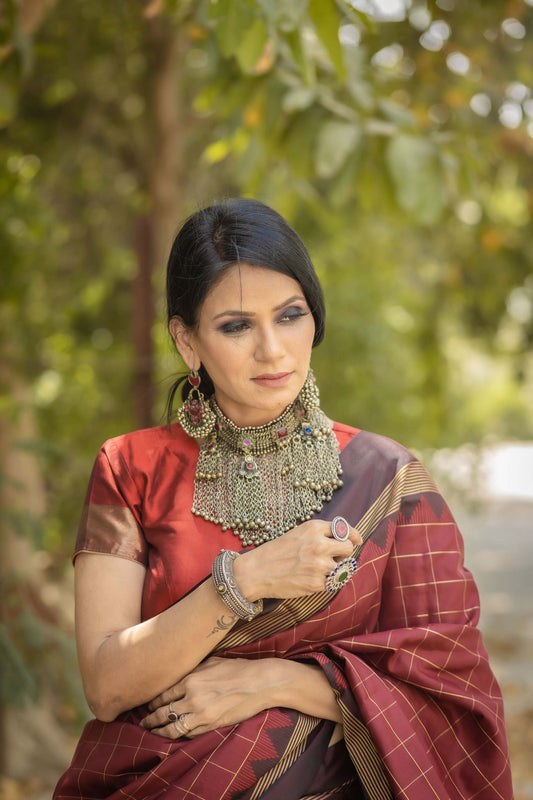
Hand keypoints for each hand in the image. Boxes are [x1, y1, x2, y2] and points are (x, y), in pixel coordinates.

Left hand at [139, 656, 276, 738]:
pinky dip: (179, 736)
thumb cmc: (237, 669)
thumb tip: (178, 675)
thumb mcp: (211, 662)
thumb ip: (193, 671)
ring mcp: (202, 714)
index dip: (152, 702)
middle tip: (143, 721)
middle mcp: (193, 697)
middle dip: (150, 718)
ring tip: (153, 732)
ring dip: (159, 731)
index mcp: (191, 679)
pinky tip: (174, 735)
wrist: (259, 682)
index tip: (148, 705)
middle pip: (164, 712)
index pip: (163, 694)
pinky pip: (189, 734)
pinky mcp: (212, 725)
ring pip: (172, 728)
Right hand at [234, 518, 361, 601]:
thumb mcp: (297, 533)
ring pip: (341, 568)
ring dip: (334, 569)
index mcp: (314, 528)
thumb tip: (343, 539)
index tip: (357, 540)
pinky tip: (309, 579)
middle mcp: (320, 544)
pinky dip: (324, 582)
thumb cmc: (276, 551)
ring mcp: (320, 564)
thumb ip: (319, 534)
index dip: (353, 536)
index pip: (344, 530)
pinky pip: (331, 583)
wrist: (256, 571)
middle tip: (333, 558)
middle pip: (348, 549)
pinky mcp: (317, 583)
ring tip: (316, 570)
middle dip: (343, 554)